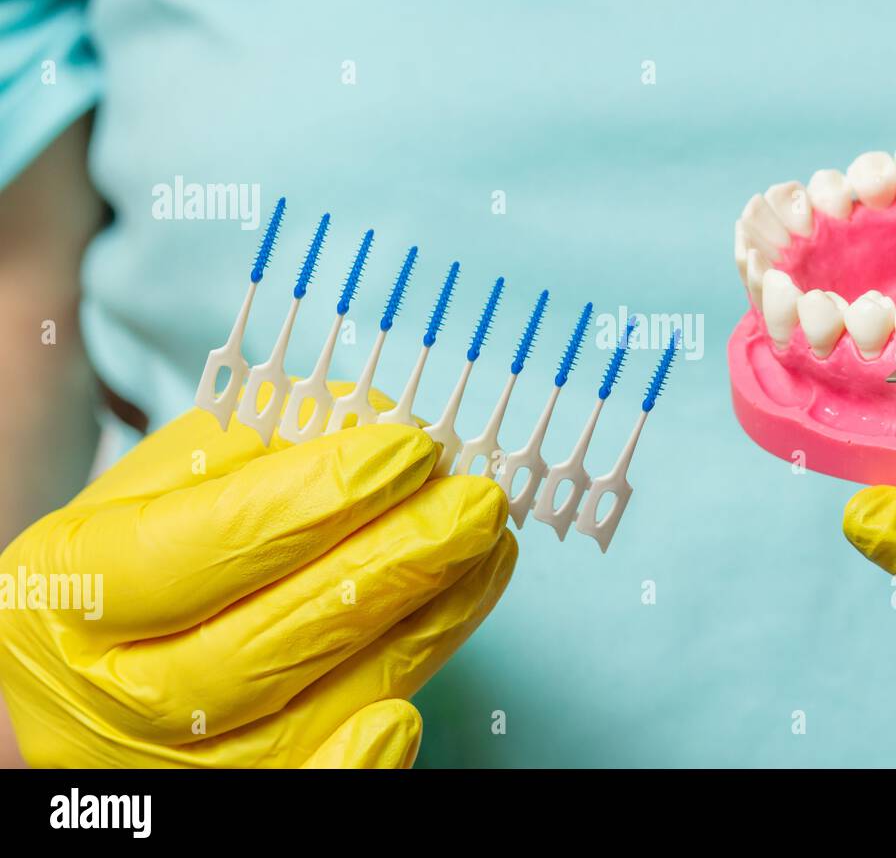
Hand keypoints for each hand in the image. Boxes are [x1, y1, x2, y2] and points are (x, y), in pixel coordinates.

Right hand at [0, 383, 515, 766]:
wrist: (80, 682)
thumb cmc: (130, 565)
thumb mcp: (150, 490)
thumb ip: (247, 449)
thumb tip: (368, 425)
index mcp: (79, 587)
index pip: (205, 543)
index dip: (314, 496)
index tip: (407, 449)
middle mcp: (118, 691)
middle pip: (271, 635)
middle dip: (394, 560)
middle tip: (476, 503)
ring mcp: (177, 763)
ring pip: (314, 704)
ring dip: (421, 624)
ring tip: (487, 553)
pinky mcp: (237, 800)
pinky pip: (310, 791)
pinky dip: (364, 760)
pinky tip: (421, 701)